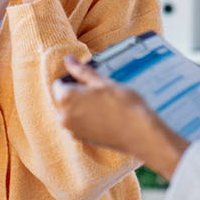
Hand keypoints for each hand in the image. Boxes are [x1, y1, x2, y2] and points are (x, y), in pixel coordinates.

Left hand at [52, 55, 189, 178]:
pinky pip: (79, 123)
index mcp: (66, 98)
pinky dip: (87, 118)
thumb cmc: (123, 105)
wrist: (139, 133)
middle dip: (76, 93)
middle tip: (98, 91)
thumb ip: (81, 71)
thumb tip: (68, 59)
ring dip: (81, 106)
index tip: (88, 80)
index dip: (73, 79)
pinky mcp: (82, 139)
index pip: (59, 84)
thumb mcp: (103, 82)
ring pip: (71, 112)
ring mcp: (73, 130)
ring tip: (104, 103)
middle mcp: (64, 116)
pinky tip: (104, 115)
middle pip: (63, 99)